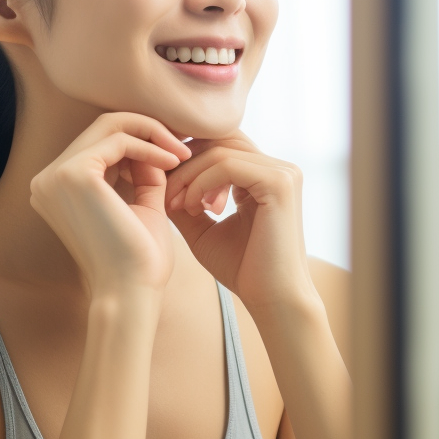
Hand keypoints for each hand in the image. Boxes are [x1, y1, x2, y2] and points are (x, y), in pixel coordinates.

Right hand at [29, 112, 191, 298]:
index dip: (141, 140)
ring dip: (152, 134)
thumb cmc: (138, 260)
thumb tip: (155, 143)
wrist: (131, 292)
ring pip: (110, 125)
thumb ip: (143, 173)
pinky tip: (173, 162)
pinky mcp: (74, 174)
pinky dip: (150, 145)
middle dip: (148, 130)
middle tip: (183, 147)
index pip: (100, 142)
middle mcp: (48, 179)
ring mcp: (56, 176)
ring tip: (182, 155)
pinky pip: (119, 139)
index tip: (176, 151)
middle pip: (102, 127)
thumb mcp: (141, 205)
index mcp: (57, 188)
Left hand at [164, 133, 316, 313]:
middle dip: (185, 162)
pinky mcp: (279, 183)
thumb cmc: (242, 269)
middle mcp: (279, 168)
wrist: (272, 300)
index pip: (222, 145)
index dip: (188, 160)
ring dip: (188, 175)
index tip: (163, 189)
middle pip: (221, 139)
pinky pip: (227, 165)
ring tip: (175, 205)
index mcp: (266, 176)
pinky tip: (191, 208)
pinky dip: (200, 183)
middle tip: (164, 192)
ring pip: (220, 151)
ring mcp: (283, 172)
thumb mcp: (203, 228)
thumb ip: (186, 199)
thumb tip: (155, 175)